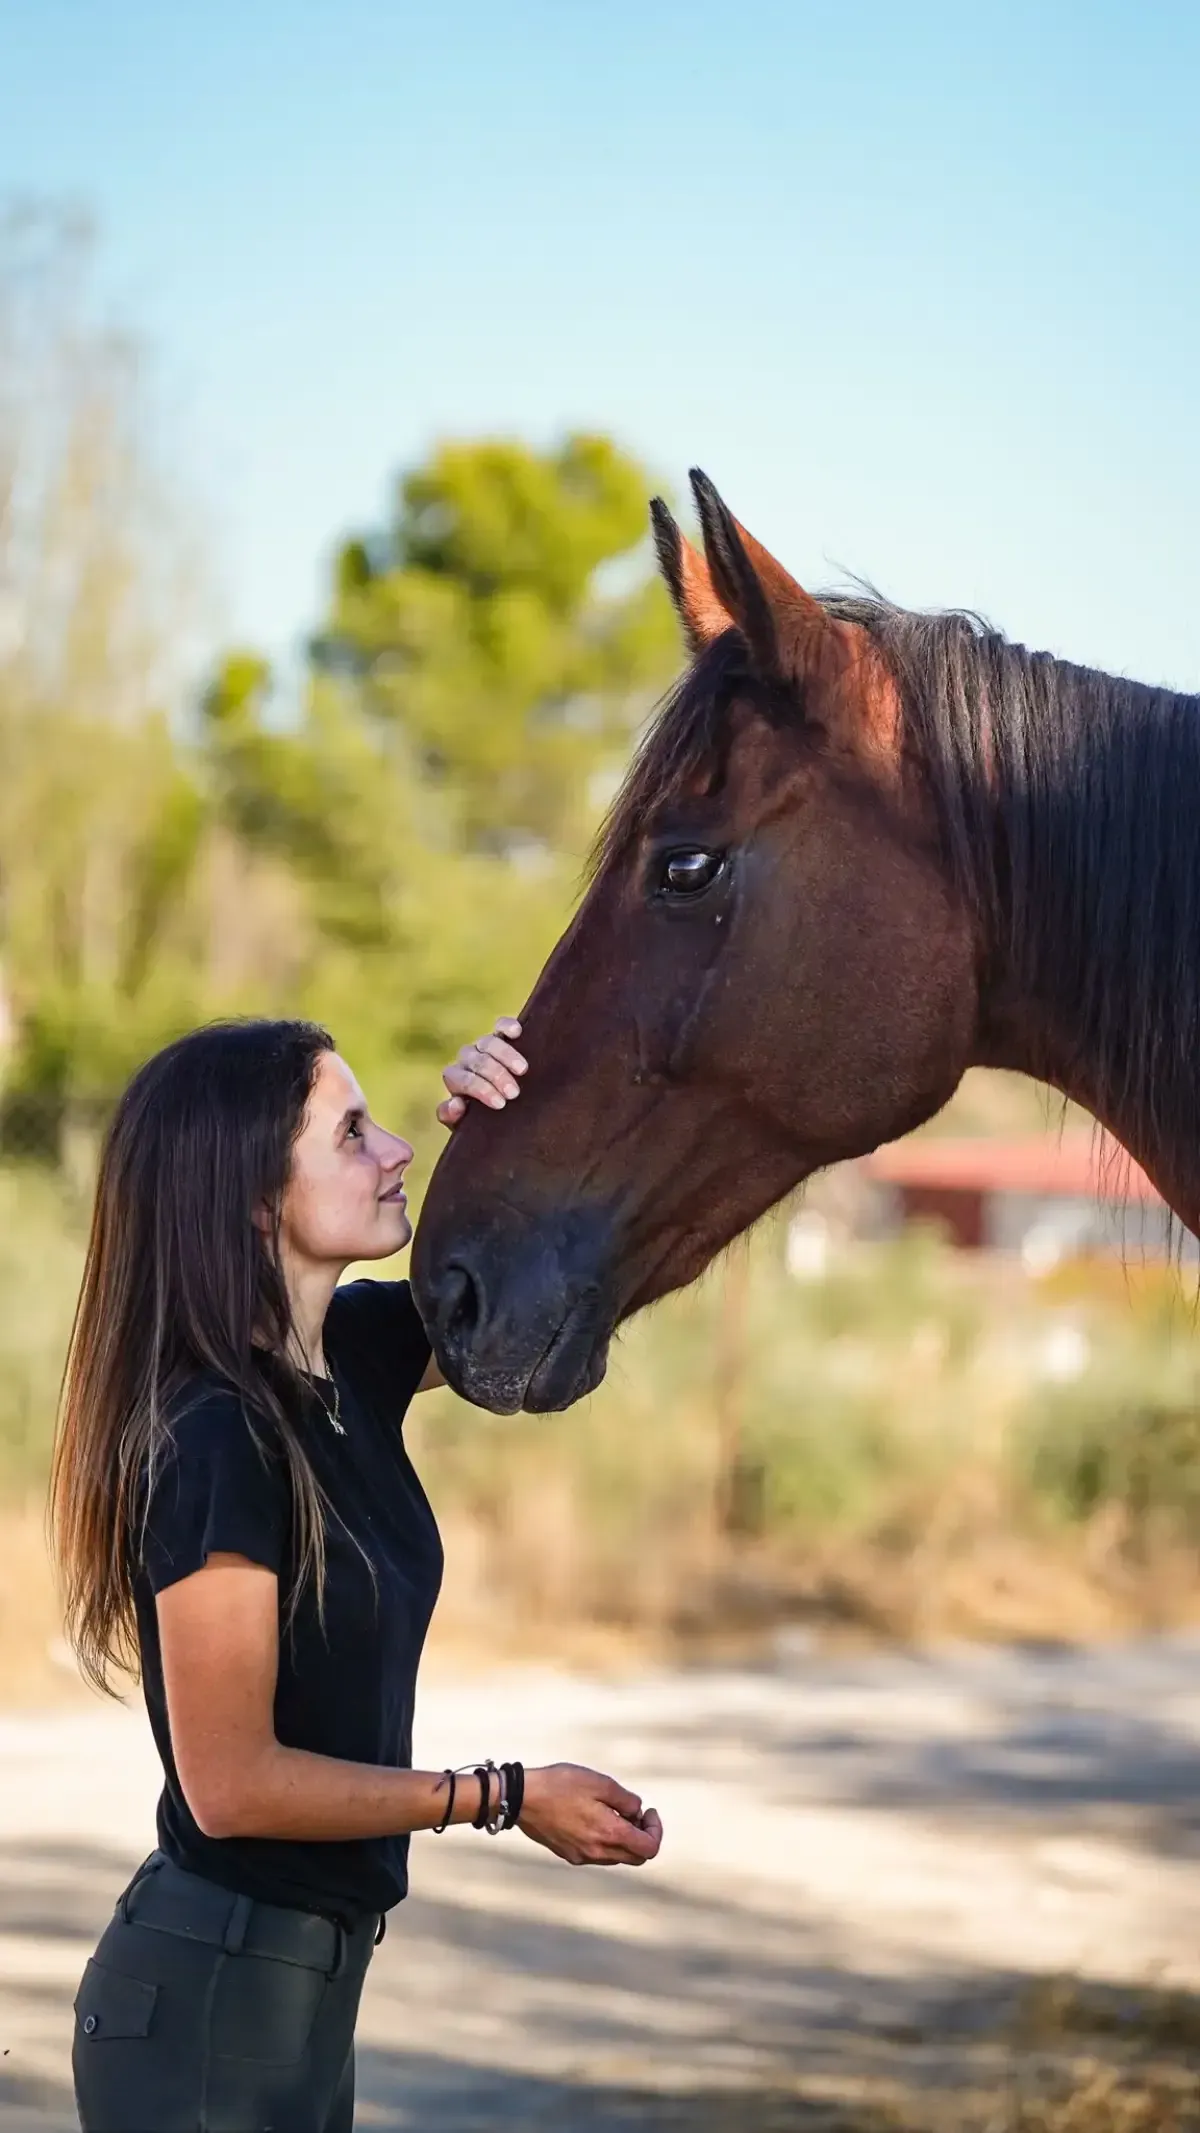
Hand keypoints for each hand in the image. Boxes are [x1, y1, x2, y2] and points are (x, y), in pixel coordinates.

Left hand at [437, 1017, 526, 1129]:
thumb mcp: (465, 1125)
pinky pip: (500, 1026)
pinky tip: (517, 1032)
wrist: (500, 1114)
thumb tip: (456, 1103)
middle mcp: (467, 1060)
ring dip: (506, 1055)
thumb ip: (453, 1118)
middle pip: (478, 1061)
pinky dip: (507, 1026)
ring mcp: (483, 1047)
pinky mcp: (501, 1036)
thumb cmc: (482, 1121)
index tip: (500, 1104)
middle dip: (496, 1076)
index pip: (462, 1080)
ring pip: (489, 1042)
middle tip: (514, 1093)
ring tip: (522, 1070)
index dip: (480, 1089)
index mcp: (456, 1080)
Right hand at [518, 1762, 663, 1867]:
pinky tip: (592, 1817)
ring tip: (611, 1810)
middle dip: (642, 1835)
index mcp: (609, 1834)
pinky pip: (597, 1854)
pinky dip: (605, 1840)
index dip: (655, 1830)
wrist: (522, 1798)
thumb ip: (626, 1800)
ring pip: (616, 1857)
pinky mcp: (569, 1855)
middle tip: (633, 1812)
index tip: (648, 1811)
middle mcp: (597, 1852)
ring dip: (623, 1838)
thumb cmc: (561, 1785)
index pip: (649, 1849)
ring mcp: (582, 1856)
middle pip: (636, 1857)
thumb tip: (637, 1811)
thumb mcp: (600, 1782)